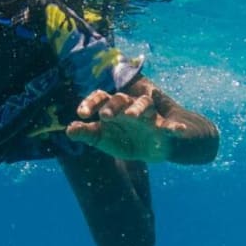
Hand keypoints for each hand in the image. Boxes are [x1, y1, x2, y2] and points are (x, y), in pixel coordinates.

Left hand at [66, 84, 184, 162]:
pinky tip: (177, 131)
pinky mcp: (165, 128)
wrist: (158, 146)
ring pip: (145, 105)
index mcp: (113, 109)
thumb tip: (68, 130)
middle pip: (121, 99)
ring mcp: (149, 116)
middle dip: (113, 105)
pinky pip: (171, 127)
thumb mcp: (105, 139)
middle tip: (104, 115)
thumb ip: (88, 134)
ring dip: (138, 109)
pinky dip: (175, 128)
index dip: (90, 104)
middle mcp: (130, 108)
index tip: (81, 114)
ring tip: (132, 115)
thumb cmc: (127, 139)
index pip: (100, 98)